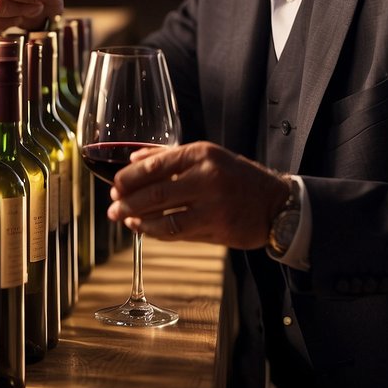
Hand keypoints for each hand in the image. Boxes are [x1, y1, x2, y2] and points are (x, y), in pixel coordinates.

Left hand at [108, 141, 291, 249]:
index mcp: (201, 154)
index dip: (129, 178)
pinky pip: (177, 234)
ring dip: (139, 221)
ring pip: (164, 218)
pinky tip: (144, 229)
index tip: (115, 185)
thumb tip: (133, 158)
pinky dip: (156, 233)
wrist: (275, 204)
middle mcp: (207, 177)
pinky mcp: (217, 229)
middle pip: (155, 193)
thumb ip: (169, 157)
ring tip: (125, 220)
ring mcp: (213, 206)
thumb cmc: (236, 177)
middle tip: (112, 207)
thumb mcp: (208, 157)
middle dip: (127, 203)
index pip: (154, 165)